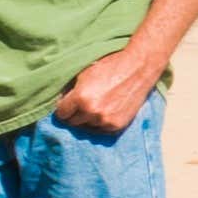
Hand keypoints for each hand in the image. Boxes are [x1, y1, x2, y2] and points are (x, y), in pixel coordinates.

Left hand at [52, 48, 166, 135]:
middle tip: (81, 105)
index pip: (61, 114)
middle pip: (72, 123)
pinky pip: (100, 131)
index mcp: (81, 98)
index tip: (67, 104)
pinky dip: (100, 123)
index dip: (63, 108)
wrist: (138, 68)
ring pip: (87, 127)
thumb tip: (59, 100)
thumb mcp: (84, 73)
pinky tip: (104, 111)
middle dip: (74, 114)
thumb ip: (69, 89)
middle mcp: (92, 112)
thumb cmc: (110, 66)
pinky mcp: (117, 126)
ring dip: (88, 119)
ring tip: (96, 106)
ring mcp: (105, 121)